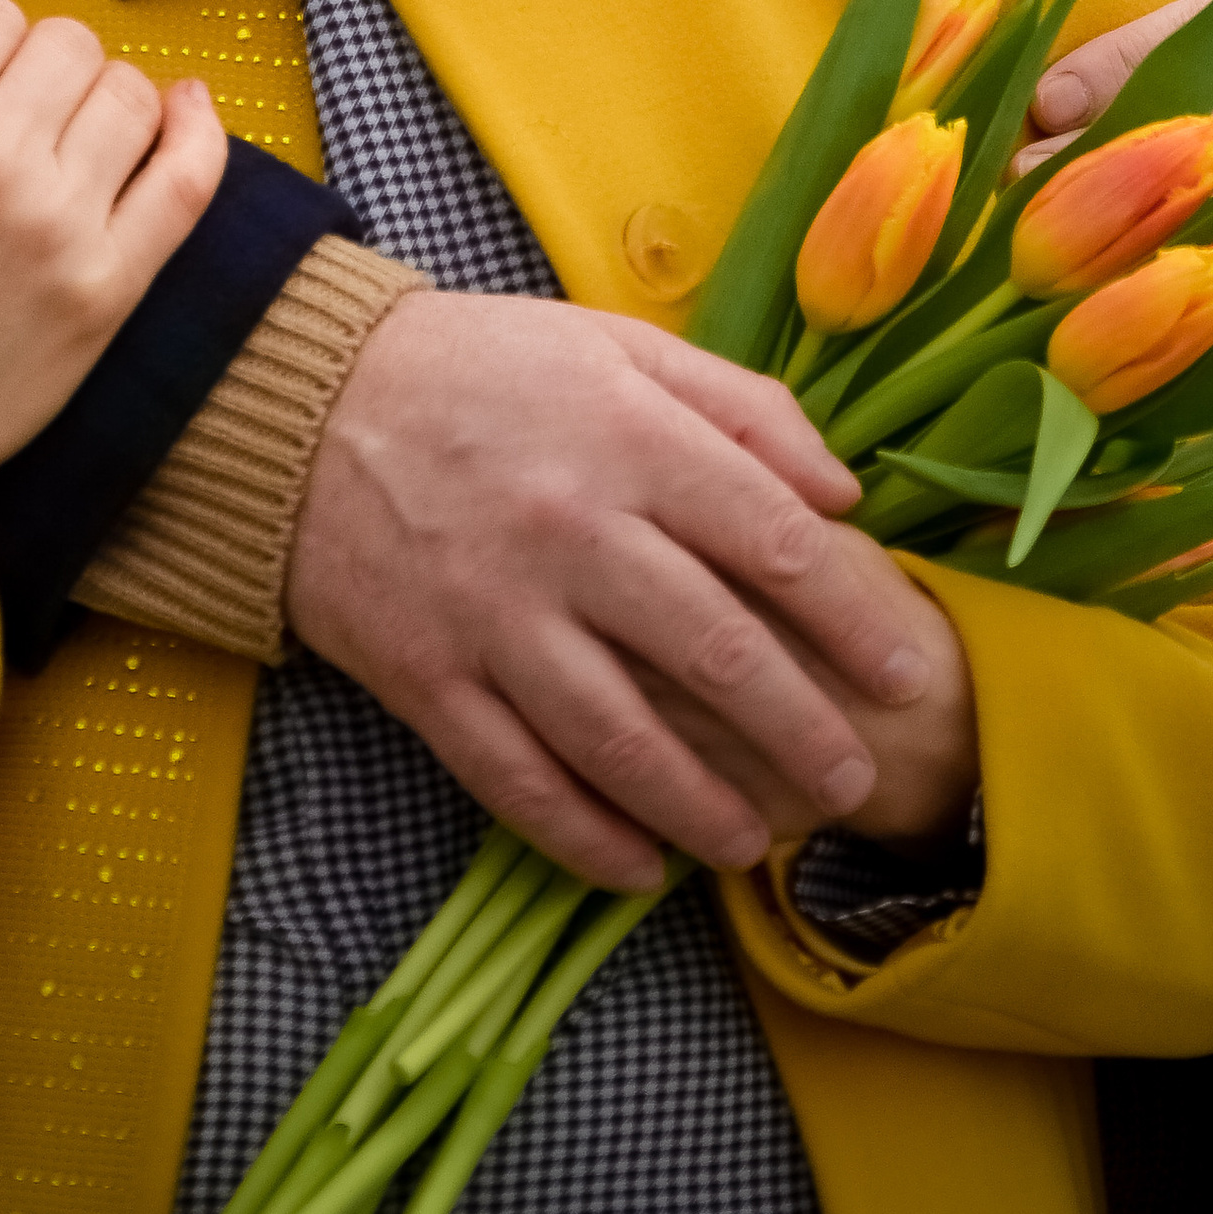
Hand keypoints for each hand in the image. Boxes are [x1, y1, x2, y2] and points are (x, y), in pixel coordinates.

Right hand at [0, 0, 225, 697]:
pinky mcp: (107, 286)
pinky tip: (186, 109)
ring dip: (104, 99)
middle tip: (13, 120)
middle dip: (40, 66)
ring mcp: (57, 222)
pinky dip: (198, 130)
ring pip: (127, 94)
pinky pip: (186, 179)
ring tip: (71, 138)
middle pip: (66, 43)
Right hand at [282, 290, 947, 892]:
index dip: (857, 620)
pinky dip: (589, 838)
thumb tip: (845, 491)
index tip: (911, 675)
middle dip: (805, 733)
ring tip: (759, 843)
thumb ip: (744, 408)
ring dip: (707, 807)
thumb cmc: (482, 369)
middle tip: (857, 783)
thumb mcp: (618, 345)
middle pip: (718, 654)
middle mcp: (571, 531)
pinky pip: (521, 783)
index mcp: (630, 439)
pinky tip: (643, 868)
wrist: (301, 405)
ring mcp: (495, 614)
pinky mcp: (428, 679)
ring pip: (625, 741)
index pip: (775, 543)